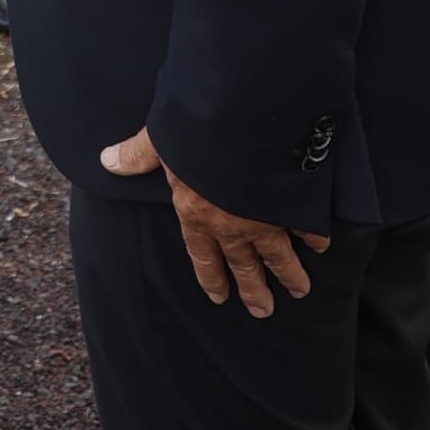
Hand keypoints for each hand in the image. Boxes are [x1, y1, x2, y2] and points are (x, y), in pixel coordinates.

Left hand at [100, 130, 327, 316]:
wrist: (238, 118)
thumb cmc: (193, 132)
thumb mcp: (160, 141)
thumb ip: (137, 155)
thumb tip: (106, 161)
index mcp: (197, 214)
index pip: (203, 255)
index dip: (212, 277)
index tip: (221, 297)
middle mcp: (231, 224)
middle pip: (244, 265)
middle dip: (254, 290)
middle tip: (263, 311)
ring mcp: (264, 217)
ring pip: (278, 255)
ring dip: (289, 273)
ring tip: (300, 290)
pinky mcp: (290, 202)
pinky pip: (306, 226)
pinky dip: (316, 236)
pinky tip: (323, 246)